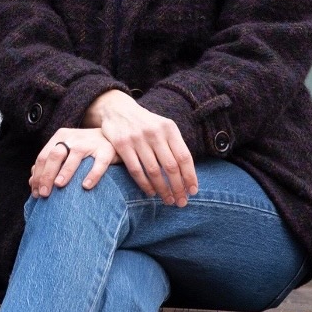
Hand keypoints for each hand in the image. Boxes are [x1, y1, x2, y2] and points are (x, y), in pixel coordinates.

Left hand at [29, 128, 116, 197]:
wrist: (112, 137)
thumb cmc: (85, 149)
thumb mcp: (66, 151)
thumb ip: (50, 163)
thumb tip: (32, 182)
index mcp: (61, 136)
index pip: (43, 156)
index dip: (37, 175)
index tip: (36, 192)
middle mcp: (74, 137)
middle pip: (55, 155)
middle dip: (46, 175)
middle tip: (44, 193)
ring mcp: (90, 142)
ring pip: (74, 156)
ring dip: (65, 171)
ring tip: (58, 185)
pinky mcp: (107, 150)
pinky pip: (99, 163)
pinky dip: (92, 175)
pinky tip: (85, 186)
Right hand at [84, 90, 197, 205]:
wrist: (118, 109)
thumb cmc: (146, 124)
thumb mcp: (163, 127)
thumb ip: (174, 146)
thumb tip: (188, 174)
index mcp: (169, 128)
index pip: (184, 157)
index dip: (190, 176)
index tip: (193, 191)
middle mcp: (155, 133)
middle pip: (171, 166)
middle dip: (178, 188)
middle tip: (181, 202)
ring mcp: (137, 138)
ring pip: (154, 171)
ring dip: (162, 189)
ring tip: (168, 200)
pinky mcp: (122, 145)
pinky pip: (136, 170)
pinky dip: (145, 184)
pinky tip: (151, 192)